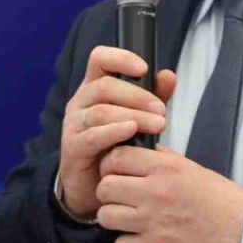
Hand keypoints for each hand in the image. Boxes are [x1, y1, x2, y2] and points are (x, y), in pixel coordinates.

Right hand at [57, 46, 176, 219]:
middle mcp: (81, 101)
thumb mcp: (137, 117)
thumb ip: (152, 96)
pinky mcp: (73, 147)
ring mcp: (74, 124)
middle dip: (137, 96)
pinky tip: (132, 131)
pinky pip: (93, 135)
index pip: (99, 59)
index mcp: (94, 87)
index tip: (144, 69)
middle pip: (104, 86)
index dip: (120, 58)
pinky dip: (114, 131)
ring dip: (133, 115)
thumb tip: (168, 75)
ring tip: (158, 125)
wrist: (93, 184)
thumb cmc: (116, 145)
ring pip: (100, 111)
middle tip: (162, 111)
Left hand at [96, 145, 242, 242]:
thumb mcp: (192, 168)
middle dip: (109, 192)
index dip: (111, 165)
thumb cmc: (220, 201)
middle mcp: (155, 192)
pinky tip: (141, 239)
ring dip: (115, 218)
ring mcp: (152, 222)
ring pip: (106, 216)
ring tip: (129, 219)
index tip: (116, 172)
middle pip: (105, 187)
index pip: (116, 157)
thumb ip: (163, 159)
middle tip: (121, 198)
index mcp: (165, 168)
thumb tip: (139, 150)